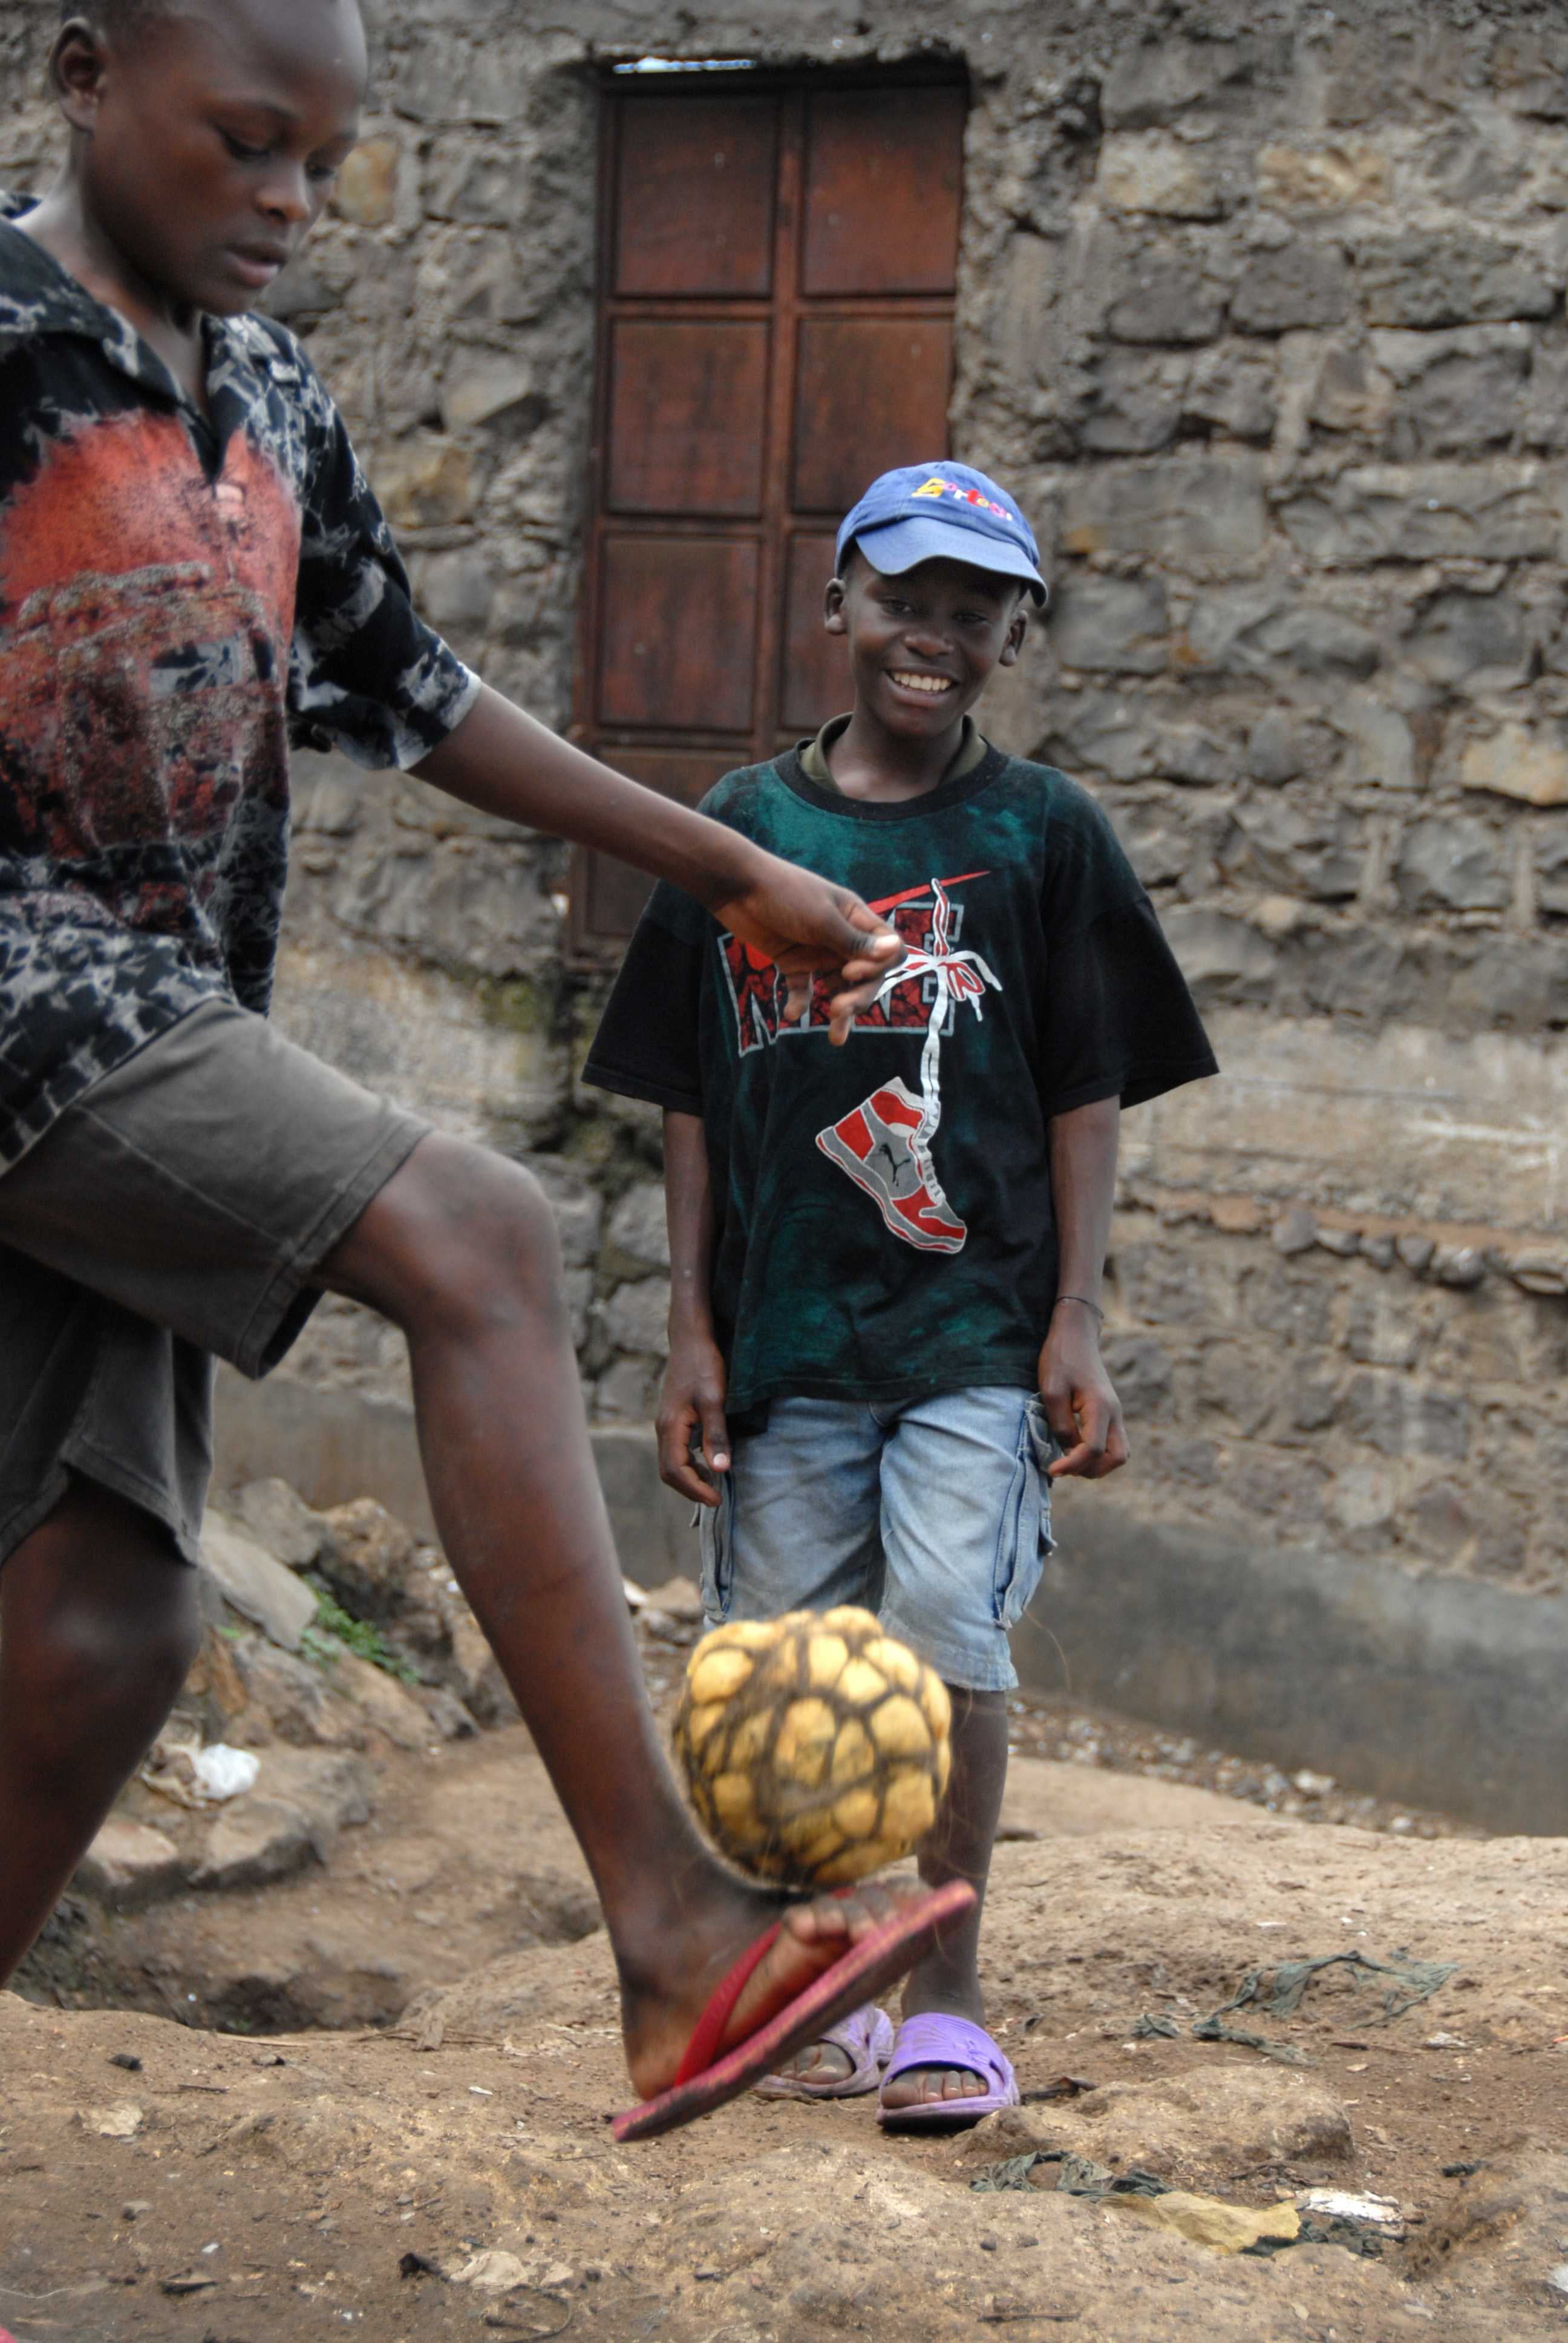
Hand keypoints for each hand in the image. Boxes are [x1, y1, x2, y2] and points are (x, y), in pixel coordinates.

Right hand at [657, 1329, 731, 1505]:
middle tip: (715, 1498)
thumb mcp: (715, 1400)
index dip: (695, 1489)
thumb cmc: (703, 1366)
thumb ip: (716, 1435)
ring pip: (670, 1462)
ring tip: (713, 1484)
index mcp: (669, 1427)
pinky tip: (706, 1462)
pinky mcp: (672, 1419)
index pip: (675, 1471)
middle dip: (690, 1488)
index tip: (716, 1499)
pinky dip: (688, 1464)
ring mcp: (665, 1424)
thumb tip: (720, 1469)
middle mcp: (663, 1429)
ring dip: (689, 1477)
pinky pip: (675, 1450)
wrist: (691, 1340)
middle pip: (668, 1471)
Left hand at [715, 869, 902, 1043]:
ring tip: (836, 1037)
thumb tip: (897, 950)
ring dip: (840, 1010)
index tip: (850, 971)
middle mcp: (843, 939)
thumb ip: (855, 941)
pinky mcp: (793, 962)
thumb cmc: (785, 894)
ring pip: (839, 988)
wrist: (738, 888)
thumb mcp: (822, 919)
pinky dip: (801, 1003)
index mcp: (857, 920)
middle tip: (840, 1010)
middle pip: (866, 977)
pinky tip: (791, 1014)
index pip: (888, 951)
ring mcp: (818, 952)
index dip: (878, 969)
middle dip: (859, 996)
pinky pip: (804, 989)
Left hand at [1038, 1305, 1127, 1479]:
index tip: (1051, 1470)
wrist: (1075, 1335)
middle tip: (1065, 1467)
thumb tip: (1068, 1451)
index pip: (1092, 1449)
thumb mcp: (1052, 1391)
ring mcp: (1115, 1413)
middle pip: (1118, 1457)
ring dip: (1098, 1464)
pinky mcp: (1110, 1413)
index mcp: (1100, 1407)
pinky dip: (1098, 1454)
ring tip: (1070, 1461)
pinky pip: (1113, 1443)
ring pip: (1119, 1452)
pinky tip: (1075, 1449)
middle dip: (1092, 1470)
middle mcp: (1114, 1413)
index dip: (1072, 1465)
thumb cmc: (1060, 1359)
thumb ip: (1061, 1425)